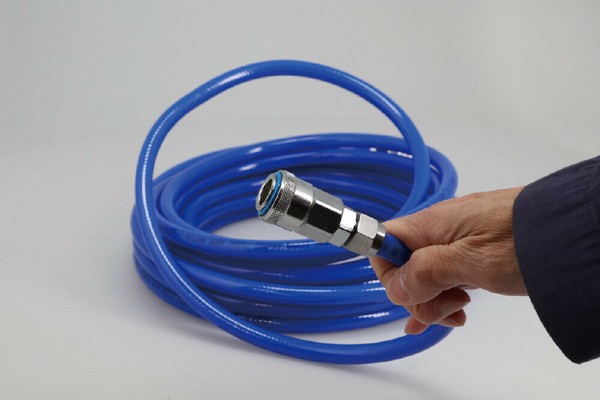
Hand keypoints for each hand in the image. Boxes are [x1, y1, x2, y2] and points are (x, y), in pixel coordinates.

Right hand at [370, 187, 526, 333]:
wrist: (570, 232)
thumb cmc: (522, 242)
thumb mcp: (469, 262)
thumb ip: (425, 273)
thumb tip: (395, 289)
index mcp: (430, 225)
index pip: (385, 244)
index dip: (389, 272)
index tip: (412, 293)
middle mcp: (438, 230)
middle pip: (406, 266)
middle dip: (419, 295)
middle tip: (451, 307)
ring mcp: (457, 241)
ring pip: (427, 275)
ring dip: (437, 299)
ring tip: (464, 309)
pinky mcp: (474, 251)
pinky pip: (447, 275)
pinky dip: (446, 295)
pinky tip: (451, 313)